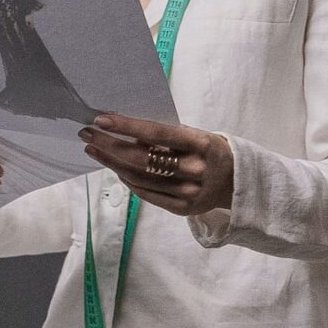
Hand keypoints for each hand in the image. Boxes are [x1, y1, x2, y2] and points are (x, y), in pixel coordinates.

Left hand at [80, 113, 234, 219]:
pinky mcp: (183, 209)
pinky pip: (146, 194)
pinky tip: (115, 168)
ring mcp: (189, 192)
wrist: (239, 182)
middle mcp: (195, 169)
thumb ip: (166, 136)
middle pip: (142, 158)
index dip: (127, 126)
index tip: (101, 119)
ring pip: (139, 178)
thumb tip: (124, 131)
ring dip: (112, 163)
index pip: (157, 133)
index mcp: (201, 144)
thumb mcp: (196, 136)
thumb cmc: (210, 151)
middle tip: (88, 134)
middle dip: (110, 145)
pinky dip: (127, 180)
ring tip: (95, 149)